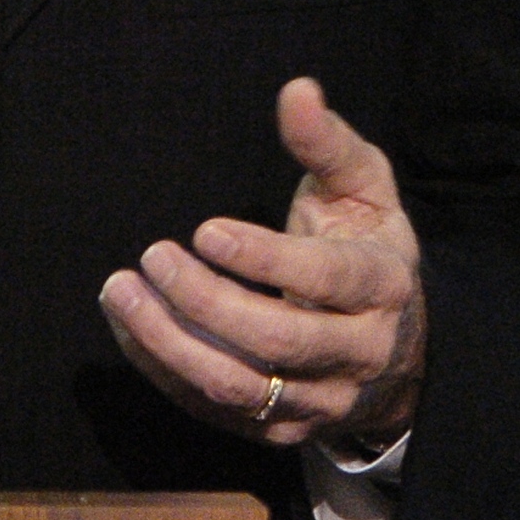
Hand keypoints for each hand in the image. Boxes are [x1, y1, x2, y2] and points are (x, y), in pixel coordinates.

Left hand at [99, 76, 425, 450]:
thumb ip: (327, 143)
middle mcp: (358, 351)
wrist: (398, 346)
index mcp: (382, 284)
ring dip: (170, 342)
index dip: (265, 260)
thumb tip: (297, 90)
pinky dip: (165, 369)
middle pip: (276, 342)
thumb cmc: (365, 243)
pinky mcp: (282, 429)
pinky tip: (131, 324)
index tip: (204, 231)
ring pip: (239, 387)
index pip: (326, 280)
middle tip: (153, 256)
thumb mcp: (363, 187)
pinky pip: (215, 410)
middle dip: (206, 302)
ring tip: (120, 292)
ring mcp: (320, 399)